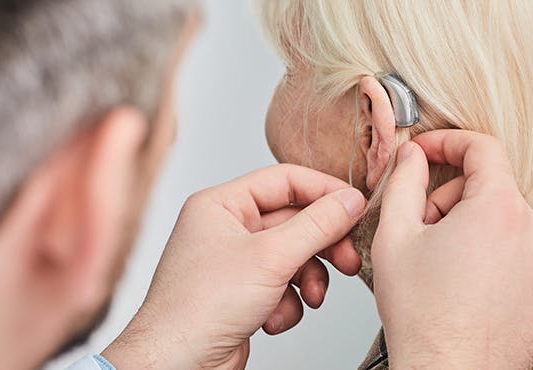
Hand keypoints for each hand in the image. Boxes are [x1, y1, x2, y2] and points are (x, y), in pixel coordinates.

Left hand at [102, 164, 365, 368]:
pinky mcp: (243, 294)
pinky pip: (283, 286)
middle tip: (348, 259)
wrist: (176, 366)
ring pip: (293, 257)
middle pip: (294, 221)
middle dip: (322, 245)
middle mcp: (227, 228)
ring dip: (307, 280)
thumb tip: (350, 201)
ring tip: (311, 298)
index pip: (285, 180)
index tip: (356, 206)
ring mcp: (235, 263)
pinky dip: (287, 304)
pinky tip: (273, 319)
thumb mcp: (270, 258)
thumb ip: (317, 225)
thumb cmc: (197, 309)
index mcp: (221, 204)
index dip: (324, 192)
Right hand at [372, 131, 532, 369]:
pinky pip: (524, 255)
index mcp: (498, 209)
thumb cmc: (421, 314)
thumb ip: (404, 181)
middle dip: (453, 198)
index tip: (427, 151)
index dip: (449, 142)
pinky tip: (470, 285)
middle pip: (492, 189)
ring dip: (475, 229)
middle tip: (423, 228)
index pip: (483, 148)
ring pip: (507, 223)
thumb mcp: (395, 235)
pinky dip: (497, 258)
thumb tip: (412, 154)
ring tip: (445, 264)